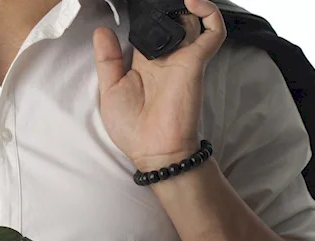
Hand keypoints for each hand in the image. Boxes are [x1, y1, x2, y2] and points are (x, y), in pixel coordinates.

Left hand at [92, 0, 225, 170]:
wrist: (155, 152)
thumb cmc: (133, 130)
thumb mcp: (110, 90)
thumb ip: (107, 60)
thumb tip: (102, 30)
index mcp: (145, 62)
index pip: (148, 28)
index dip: (144, 14)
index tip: (133, 5)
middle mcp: (166, 56)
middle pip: (172, 19)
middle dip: (164, 6)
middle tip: (151, 1)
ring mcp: (182, 57)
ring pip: (192, 19)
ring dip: (185, 6)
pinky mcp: (195, 61)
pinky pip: (212, 31)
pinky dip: (208, 12)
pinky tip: (192, 3)